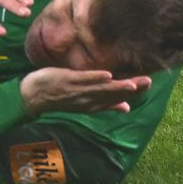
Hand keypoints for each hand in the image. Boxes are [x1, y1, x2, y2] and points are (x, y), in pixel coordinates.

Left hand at [20, 67, 152, 116]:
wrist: (33, 95)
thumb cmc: (61, 96)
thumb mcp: (86, 102)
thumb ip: (107, 104)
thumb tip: (127, 108)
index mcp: (94, 104)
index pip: (118, 99)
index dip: (134, 93)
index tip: (149, 85)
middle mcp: (88, 100)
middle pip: (113, 94)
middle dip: (131, 89)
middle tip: (149, 82)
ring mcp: (78, 91)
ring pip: (101, 89)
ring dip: (118, 87)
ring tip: (134, 83)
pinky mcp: (67, 82)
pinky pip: (83, 80)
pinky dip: (95, 78)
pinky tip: (108, 75)